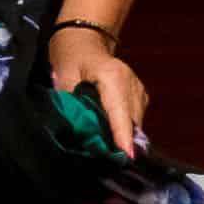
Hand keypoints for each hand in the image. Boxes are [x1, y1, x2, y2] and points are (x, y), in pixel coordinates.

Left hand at [49, 25, 150, 154]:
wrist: (84, 39)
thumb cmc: (70, 56)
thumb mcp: (63, 78)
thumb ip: (72, 105)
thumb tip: (78, 132)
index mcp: (112, 77)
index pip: (119, 112)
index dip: (122, 135)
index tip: (127, 156)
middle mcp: (131, 83)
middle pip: (131, 120)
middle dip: (122, 142)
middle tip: (110, 164)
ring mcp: (138, 88)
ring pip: (135, 121)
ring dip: (124, 136)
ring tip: (110, 153)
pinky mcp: (140, 95)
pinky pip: (135, 118)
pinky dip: (125, 128)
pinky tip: (113, 136)